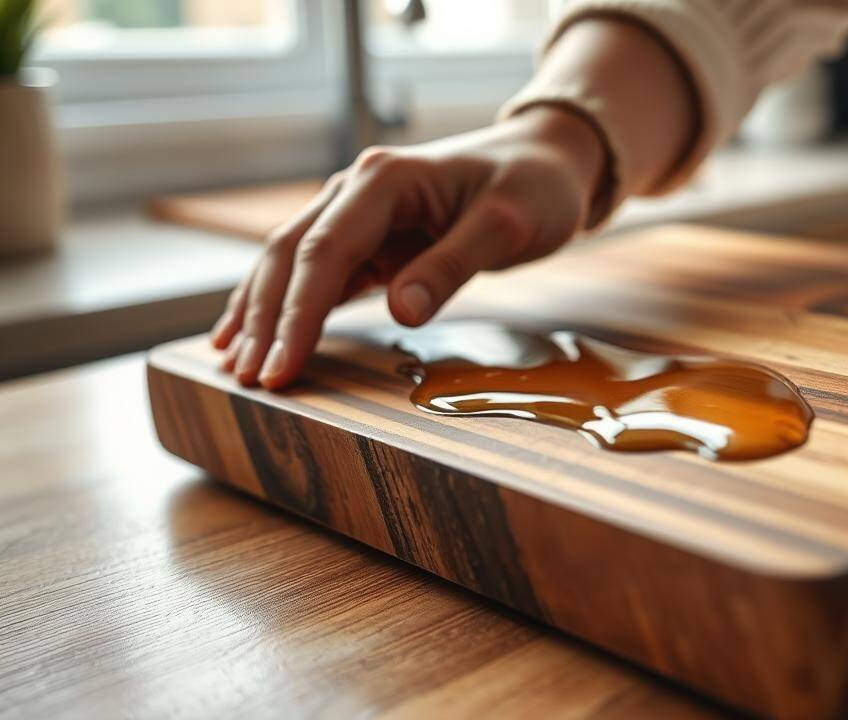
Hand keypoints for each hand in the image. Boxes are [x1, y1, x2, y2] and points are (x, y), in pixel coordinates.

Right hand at [209, 106, 603, 388]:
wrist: (545, 161)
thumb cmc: (533, 188)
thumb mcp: (507, 224)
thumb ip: (453, 264)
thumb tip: (402, 310)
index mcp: (384, 180)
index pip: (324, 251)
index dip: (297, 313)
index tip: (280, 366)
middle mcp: (356, 188)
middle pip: (290, 255)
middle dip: (264, 319)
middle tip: (246, 380)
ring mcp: (356, 212)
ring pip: (290, 263)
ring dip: (260, 313)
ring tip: (233, 367)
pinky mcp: (367, 237)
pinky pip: (314, 273)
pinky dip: (284, 305)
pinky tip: (254, 337)